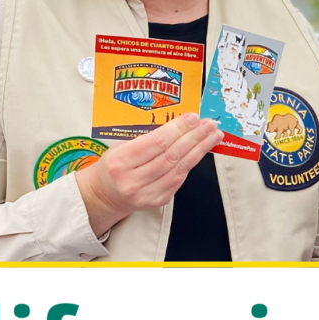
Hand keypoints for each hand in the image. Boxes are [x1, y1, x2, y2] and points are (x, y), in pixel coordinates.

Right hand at [75, 113, 222, 235]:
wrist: (105, 195)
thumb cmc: (113, 165)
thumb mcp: (119, 146)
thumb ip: (145, 138)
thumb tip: (178, 124)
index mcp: (120, 161)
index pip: (156, 143)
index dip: (178, 129)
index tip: (193, 118)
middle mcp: (133, 180)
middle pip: (171, 156)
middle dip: (194, 138)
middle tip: (209, 125)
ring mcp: (146, 194)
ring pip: (179, 169)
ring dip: (199, 150)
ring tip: (212, 136)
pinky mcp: (158, 201)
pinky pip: (179, 180)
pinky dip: (191, 163)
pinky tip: (200, 151)